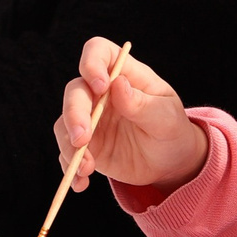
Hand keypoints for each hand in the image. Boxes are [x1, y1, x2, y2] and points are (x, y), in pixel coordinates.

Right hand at [53, 37, 207, 192]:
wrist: (171, 162)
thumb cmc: (172, 130)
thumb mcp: (166, 117)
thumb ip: (142, 103)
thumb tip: (117, 84)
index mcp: (124, 75)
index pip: (98, 52)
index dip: (92, 63)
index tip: (100, 86)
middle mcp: (101, 94)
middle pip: (75, 92)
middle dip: (74, 115)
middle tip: (83, 140)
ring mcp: (90, 120)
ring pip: (64, 124)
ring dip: (70, 147)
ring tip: (86, 169)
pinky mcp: (86, 146)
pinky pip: (68, 154)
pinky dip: (70, 169)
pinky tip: (81, 183)